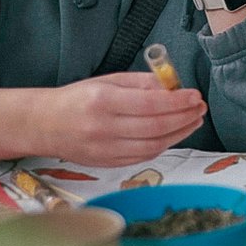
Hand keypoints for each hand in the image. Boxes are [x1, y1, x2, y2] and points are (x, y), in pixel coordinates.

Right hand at [32, 73, 206, 165]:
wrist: (45, 125)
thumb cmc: (78, 99)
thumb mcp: (109, 81)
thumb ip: (142, 83)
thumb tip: (174, 86)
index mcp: (103, 102)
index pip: (150, 104)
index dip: (178, 101)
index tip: (195, 95)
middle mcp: (104, 128)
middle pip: (156, 127)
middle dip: (184, 117)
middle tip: (200, 108)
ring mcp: (105, 150)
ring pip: (153, 145)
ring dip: (180, 133)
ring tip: (194, 120)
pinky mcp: (107, 164)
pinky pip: (143, 156)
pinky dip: (163, 145)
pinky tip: (174, 134)